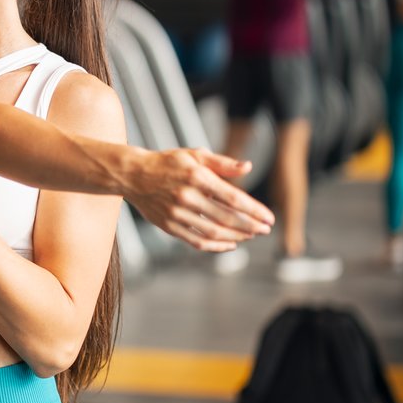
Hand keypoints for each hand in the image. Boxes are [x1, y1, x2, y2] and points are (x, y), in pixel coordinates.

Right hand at [125, 148, 274, 251]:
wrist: (133, 175)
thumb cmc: (167, 163)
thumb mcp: (194, 155)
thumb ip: (222, 163)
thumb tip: (248, 167)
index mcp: (197, 177)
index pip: (233, 198)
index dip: (255, 210)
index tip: (269, 218)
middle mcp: (187, 196)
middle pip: (227, 218)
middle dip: (250, 226)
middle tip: (265, 230)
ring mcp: (177, 213)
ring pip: (213, 232)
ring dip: (236, 237)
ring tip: (251, 236)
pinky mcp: (169, 226)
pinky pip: (196, 241)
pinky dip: (216, 246)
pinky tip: (230, 244)